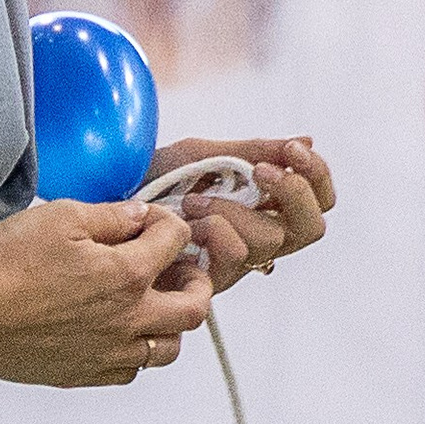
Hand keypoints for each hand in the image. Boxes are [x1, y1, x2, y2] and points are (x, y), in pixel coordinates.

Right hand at [0, 197, 209, 384]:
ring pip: (169, 349)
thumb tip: (139, 215)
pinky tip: (118, 334)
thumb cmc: (9, 264)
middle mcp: (130, 319)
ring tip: (152, 307)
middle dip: (196, 283)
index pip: (177, 240)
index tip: (151, 221)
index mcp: (128, 274)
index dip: (169, 222)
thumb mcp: (61, 217)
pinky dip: (136, 352)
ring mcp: (111, 352)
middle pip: (194, 309)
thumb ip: (110, 215)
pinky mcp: (88, 374)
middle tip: (181, 271)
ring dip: (170, 325)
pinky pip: (131, 371)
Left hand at [150, 136, 334, 292]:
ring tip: (194, 197)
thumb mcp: (201, 155)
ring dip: (234, 208)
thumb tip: (307, 140)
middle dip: (293, 193)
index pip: (317, 200)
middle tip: (260, 172)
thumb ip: (252, 151)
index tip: (293, 150)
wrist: (106, 207)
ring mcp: (237, 262)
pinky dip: (214, 228)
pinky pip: (236, 254)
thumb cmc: (152, 183)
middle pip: (311, 229)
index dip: (316, 177)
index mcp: (264, 206)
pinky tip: (185, 220)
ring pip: (270, 239)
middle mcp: (258, 237)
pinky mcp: (212, 282)